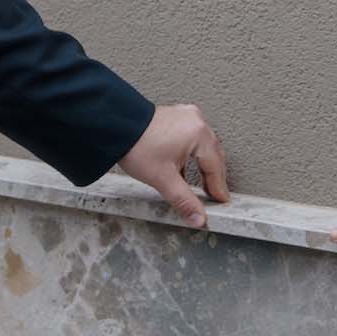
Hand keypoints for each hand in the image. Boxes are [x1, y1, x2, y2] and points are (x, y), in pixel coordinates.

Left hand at [117, 103, 230, 227]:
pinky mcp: (175, 116)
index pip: (216, 166)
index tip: (221, 201)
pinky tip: (185, 168)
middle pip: (213, 154)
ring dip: (203, 165)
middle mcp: (196, 121)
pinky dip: (193, 154)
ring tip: (203, 185)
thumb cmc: (137, 146)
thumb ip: (184, 200)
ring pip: (204, 146)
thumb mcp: (163, 178)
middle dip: (214, 176)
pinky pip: (192, 137)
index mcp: (199, 134)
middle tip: (214, 196)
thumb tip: (198, 219)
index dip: (219, 187)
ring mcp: (186, 116)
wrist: (114, 126)